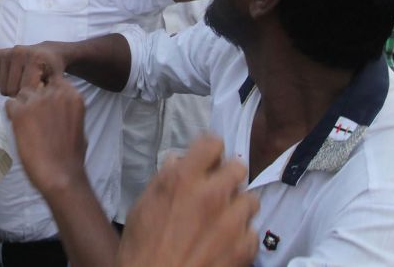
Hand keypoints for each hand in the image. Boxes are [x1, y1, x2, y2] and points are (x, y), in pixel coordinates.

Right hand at [0, 42, 65, 95]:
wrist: (49, 52)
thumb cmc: (53, 70)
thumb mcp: (56, 82)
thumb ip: (47, 93)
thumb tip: (37, 103)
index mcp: (34, 59)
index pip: (24, 90)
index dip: (30, 98)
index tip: (36, 95)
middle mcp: (19, 52)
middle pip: (10, 89)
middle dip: (19, 94)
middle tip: (28, 90)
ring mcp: (7, 52)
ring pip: (1, 86)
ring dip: (11, 89)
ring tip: (21, 84)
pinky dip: (4, 83)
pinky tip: (14, 78)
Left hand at [7, 77, 87, 195]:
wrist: (61, 176)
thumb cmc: (71, 156)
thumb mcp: (78, 125)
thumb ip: (67, 109)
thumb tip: (55, 106)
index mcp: (73, 95)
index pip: (53, 80)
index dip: (47, 94)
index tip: (46, 108)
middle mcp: (56, 93)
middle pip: (36, 86)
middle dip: (34, 100)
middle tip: (35, 121)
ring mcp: (38, 101)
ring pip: (22, 94)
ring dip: (22, 107)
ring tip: (28, 127)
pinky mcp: (21, 112)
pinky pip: (9, 104)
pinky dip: (11, 116)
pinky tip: (20, 130)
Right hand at [119, 136, 258, 266]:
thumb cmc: (142, 250)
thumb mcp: (142, 207)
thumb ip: (164, 180)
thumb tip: (176, 162)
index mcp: (183, 180)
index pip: (212, 143)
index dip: (210, 151)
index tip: (208, 160)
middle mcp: (212, 195)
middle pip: (239, 167)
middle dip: (228, 176)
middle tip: (218, 189)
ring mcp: (232, 222)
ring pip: (250, 199)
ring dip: (238, 207)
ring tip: (223, 220)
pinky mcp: (245, 247)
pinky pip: (252, 231)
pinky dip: (242, 237)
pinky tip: (226, 244)